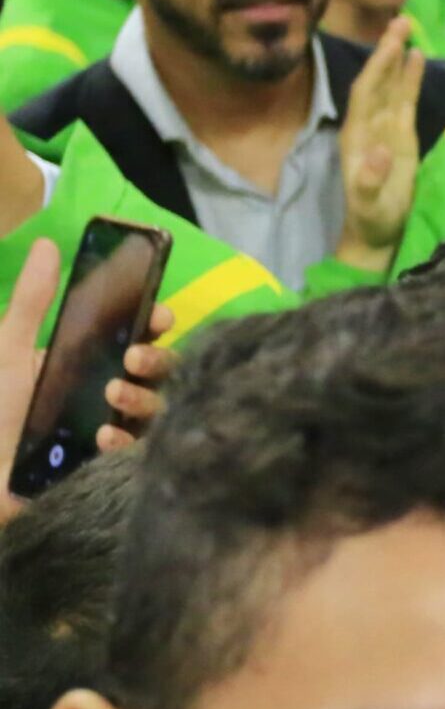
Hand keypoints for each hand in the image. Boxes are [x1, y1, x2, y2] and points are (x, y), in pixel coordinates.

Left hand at [0, 242, 178, 524]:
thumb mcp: (10, 349)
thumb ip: (32, 300)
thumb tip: (49, 244)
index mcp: (96, 360)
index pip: (146, 334)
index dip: (159, 322)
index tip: (158, 316)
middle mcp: (116, 390)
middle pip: (166, 369)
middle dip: (158, 358)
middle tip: (132, 357)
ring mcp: (121, 429)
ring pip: (161, 407)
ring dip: (142, 397)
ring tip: (112, 395)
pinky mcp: (118, 465)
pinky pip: (143, 449)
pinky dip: (127, 440)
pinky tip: (102, 438)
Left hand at [335, 17, 426, 272]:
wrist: (376, 231)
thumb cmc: (372, 218)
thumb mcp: (370, 204)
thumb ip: (372, 179)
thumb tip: (381, 151)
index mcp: (358, 136)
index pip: (366, 93)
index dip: (377, 68)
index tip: (391, 45)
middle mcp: (369, 125)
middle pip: (376, 81)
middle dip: (386, 51)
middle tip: (401, 21)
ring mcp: (385, 128)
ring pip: (391, 85)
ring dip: (397, 57)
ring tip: (408, 27)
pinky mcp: (402, 134)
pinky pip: (405, 100)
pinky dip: (410, 78)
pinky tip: (418, 58)